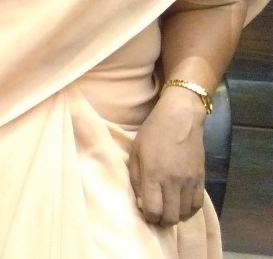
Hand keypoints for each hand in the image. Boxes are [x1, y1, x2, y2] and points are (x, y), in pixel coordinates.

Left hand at [127, 88, 206, 225]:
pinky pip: (197, 205)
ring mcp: (189, 181)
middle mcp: (173, 181)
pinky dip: (188, 210)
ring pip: (184, 214)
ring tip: (167, 207)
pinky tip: (181, 205)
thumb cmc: (152, 132)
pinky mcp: (201, 179)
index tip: (144, 211)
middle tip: (156, 213)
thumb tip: (140, 202)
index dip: (147, 217)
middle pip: (170, 217)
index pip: (153, 210)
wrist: (181, 118)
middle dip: (161, 220)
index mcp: (153, 174)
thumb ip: (136, 178)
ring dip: (174, 215)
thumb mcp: (136, 152)